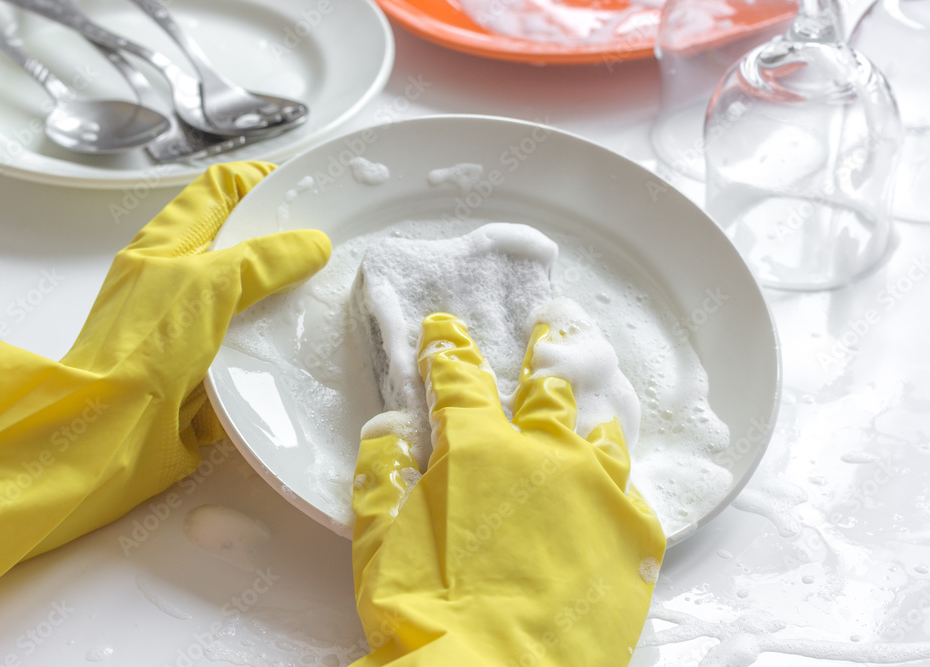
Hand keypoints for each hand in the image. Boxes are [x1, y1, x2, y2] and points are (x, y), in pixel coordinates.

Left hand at [0, 162, 329, 616]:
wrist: (113, 431)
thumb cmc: (145, 346)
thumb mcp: (209, 281)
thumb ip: (265, 257)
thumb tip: (314, 244)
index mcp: (169, 243)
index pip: (220, 189)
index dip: (261, 182)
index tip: (306, 195)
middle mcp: (180, 279)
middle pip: (241, 245)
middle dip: (285, 244)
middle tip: (331, 249)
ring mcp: (194, 326)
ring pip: (252, 299)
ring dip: (286, 300)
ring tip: (330, 297)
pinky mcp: (209, 369)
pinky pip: (253, 347)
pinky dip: (279, 346)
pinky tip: (310, 347)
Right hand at [351, 312, 664, 665]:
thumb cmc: (426, 611)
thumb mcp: (380, 541)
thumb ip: (381, 472)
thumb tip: (387, 425)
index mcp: (478, 449)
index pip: (459, 378)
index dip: (448, 348)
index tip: (445, 328)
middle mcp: (545, 456)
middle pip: (549, 386)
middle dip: (545, 350)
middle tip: (551, 325)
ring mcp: (597, 494)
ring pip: (604, 435)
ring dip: (593, 420)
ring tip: (594, 414)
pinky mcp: (633, 540)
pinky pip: (634, 497)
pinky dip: (619, 489)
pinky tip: (615, 493)